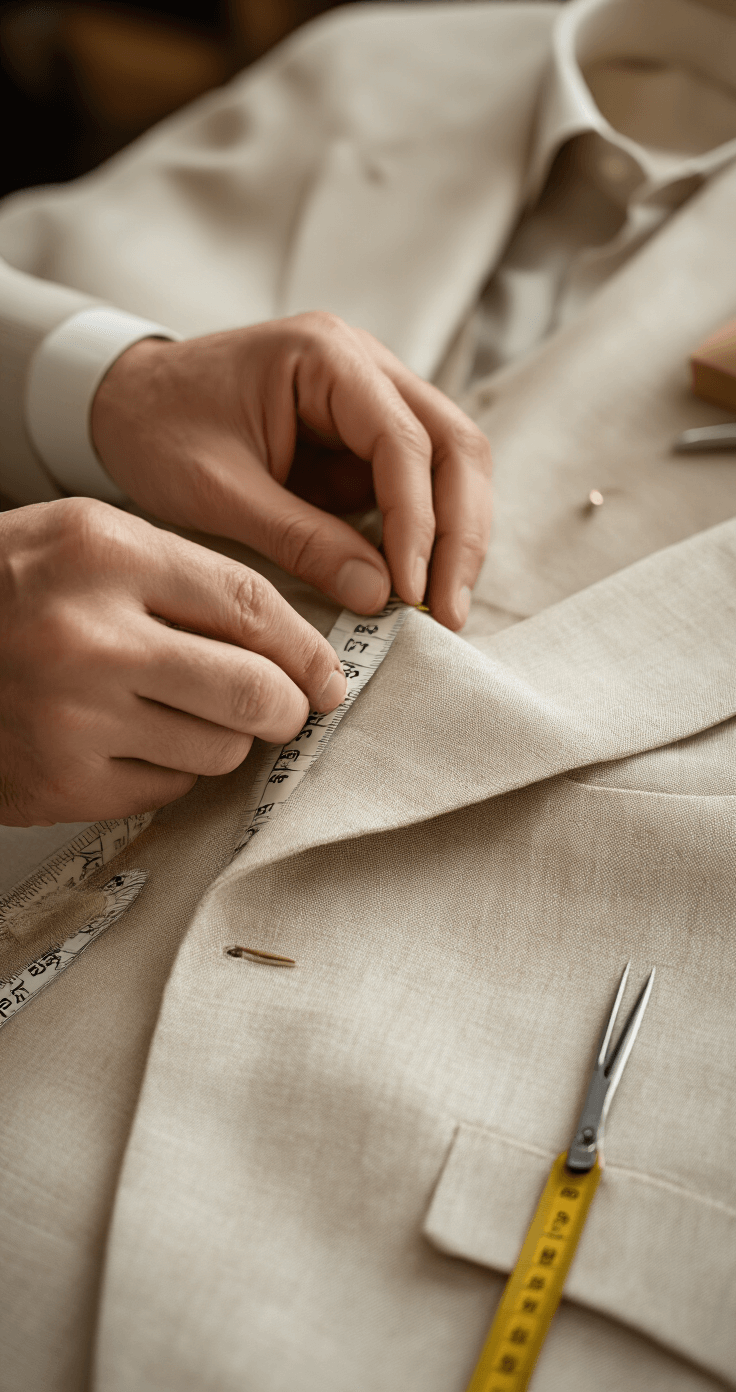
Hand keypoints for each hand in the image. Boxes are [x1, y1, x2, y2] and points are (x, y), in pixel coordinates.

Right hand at [0, 499, 345, 825]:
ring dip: (224, 737)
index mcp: (103, 554)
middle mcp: (89, 637)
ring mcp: (72, 718)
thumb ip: (184, 579)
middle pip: (252, 691)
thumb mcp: (87, 543)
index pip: (249, 604)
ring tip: (180, 710)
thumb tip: (292, 646)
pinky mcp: (62, 783)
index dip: (306, 647)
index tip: (328, 673)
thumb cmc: (7, 591)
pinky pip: (170, 786)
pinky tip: (131, 739)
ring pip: (220, 749)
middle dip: (288, 707)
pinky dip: (170, 766)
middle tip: (287, 708)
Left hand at [91, 313, 491, 629]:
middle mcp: (366, 365)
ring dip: (455, 537)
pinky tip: (419, 587)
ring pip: (451, 464)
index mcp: (326, 356)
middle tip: (448, 611)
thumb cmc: (157, 428)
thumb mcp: (219, 491)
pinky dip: (428, 536)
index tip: (410, 594)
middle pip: (455, 445)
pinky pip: (420, 486)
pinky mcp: (366, 439)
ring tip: (442, 608)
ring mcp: (373, 399)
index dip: (418, 524)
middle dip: (460, 534)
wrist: (121, 402)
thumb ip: (299, 539)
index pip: (405, 441)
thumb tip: (378, 595)